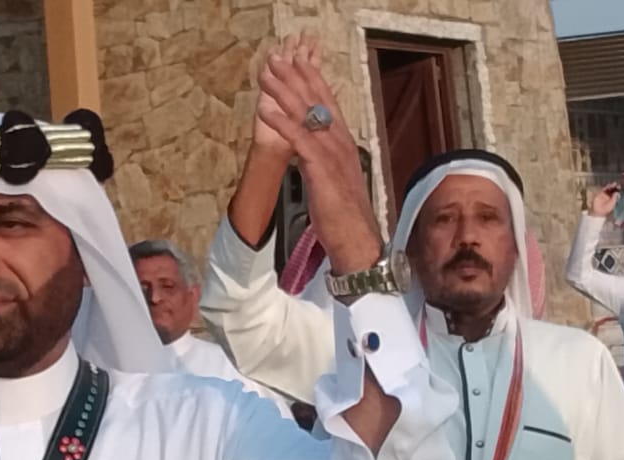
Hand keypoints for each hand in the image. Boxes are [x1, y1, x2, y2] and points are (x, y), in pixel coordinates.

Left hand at [257, 33, 381, 274]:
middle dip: (295, 76)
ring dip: (284, 92)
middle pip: (316, 101)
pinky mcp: (321, 170)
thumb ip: (324, 160)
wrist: (357, 239)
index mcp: (344, 143)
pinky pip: (299, 141)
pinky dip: (282, 124)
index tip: (297, 60)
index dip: (312, 79)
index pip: (327, 103)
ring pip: (306, 114)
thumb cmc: (344, 214)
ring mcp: (332, 154)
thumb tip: (313, 151)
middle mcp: (341, 142)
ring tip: (266, 74)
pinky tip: (266, 111)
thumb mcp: (334, 179)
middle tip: (276, 57)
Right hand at [590, 183, 620, 217]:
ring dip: (610, 186)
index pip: (615, 192)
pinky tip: (608, 185)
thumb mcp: (612, 203)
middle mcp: (608, 196)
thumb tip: (616, 192)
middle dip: (614, 187)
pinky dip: (605, 187)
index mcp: (612, 198)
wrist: (598, 211)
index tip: (619, 187)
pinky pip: (603, 190)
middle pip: (612, 190)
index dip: (617, 189)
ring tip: (614, 183)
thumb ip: (614, 198)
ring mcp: (604, 195)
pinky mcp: (599, 194)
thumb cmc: (606, 209)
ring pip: (607, 189)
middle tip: (617, 185)